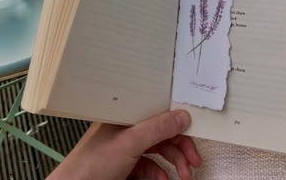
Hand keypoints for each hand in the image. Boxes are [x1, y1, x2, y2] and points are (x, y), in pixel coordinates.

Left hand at [47, 109, 201, 179]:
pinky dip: (159, 174)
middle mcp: (125, 129)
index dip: (177, 122)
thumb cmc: (91, 164)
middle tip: (193, 162)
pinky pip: (149, 167)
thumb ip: (157, 128)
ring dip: (173, 164)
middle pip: (161, 134)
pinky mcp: (124, 167)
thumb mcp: (130, 143)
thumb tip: (181, 116)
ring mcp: (125, 149)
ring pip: (158, 151)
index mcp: (124, 114)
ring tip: (183, 176)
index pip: (157, 112)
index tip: (194, 132)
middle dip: (179, 148)